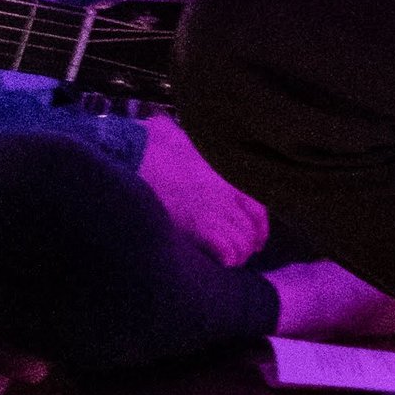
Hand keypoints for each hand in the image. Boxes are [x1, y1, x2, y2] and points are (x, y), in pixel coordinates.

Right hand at [140, 114, 268, 267]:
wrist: (134, 157)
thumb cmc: (150, 144)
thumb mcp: (174, 135)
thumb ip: (182, 139)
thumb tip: (170, 133)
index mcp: (223, 175)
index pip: (256, 207)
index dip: (260, 227)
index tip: (257, 238)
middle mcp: (224, 195)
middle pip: (250, 229)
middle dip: (247, 245)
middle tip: (238, 254)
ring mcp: (213, 212)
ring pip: (242, 244)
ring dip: (236, 255)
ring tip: (226, 260)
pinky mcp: (198, 229)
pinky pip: (227, 253)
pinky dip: (226, 260)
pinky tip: (217, 261)